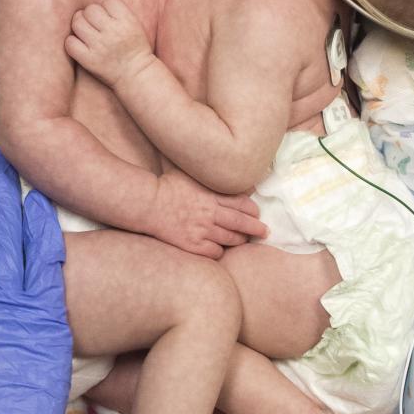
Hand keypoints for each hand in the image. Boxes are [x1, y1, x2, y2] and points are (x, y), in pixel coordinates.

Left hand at [67, 0, 152, 88]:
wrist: (136, 75)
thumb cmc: (134, 49)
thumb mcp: (135, 25)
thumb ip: (118, 13)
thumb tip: (93, 4)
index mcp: (127, 21)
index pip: (109, 1)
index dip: (106, 8)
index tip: (108, 17)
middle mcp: (113, 31)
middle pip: (91, 10)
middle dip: (90, 15)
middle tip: (93, 24)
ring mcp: (100, 46)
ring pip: (78, 23)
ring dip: (79, 26)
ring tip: (85, 33)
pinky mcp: (89, 59)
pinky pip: (70, 43)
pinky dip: (72, 42)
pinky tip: (80, 45)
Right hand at [151, 172, 266, 257]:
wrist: (148, 203)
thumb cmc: (166, 185)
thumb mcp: (189, 172)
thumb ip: (206, 172)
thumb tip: (217, 161)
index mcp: (213, 195)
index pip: (242, 204)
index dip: (252, 210)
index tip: (256, 213)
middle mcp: (211, 213)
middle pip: (241, 222)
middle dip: (256, 228)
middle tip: (264, 232)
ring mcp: (203, 230)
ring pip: (230, 239)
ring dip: (240, 240)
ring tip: (245, 241)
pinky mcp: (193, 244)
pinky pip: (214, 252)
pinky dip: (220, 252)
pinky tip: (220, 250)